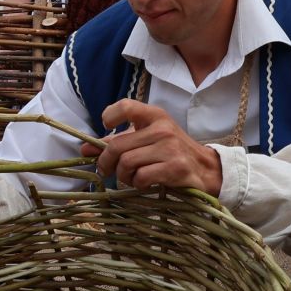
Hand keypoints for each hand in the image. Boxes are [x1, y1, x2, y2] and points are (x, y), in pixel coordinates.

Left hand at [87, 100, 222, 191]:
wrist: (205, 169)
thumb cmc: (171, 153)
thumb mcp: (146, 141)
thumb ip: (116, 143)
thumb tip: (85, 149)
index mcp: (155, 116)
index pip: (126, 106)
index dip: (110, 117)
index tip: (107, 130)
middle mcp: (162, 128)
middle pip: (117, 146)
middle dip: (106, 162)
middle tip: (107, 171)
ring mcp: (170, 148)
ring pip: (127, 163)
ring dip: (123, 176)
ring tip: (130, 177)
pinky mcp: (175, 167)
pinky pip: (141, 177)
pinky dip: (137, 184)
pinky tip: (144, 183)